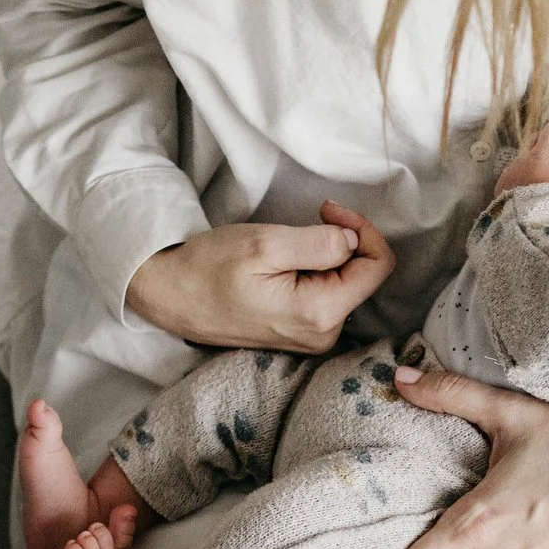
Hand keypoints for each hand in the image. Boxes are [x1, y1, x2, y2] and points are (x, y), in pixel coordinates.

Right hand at [125, 202, 394, 352]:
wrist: (170, 295)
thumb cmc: (210, 267)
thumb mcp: (266, 244)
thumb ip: (320, 243)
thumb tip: (355, 242)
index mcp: (320, 314)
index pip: (378, 266)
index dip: (363, 229)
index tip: (328, 210)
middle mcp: (323, 335)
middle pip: (364, 277)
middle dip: (347, 241)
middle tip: (314, 216)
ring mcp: (311, 338)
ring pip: (346, 285)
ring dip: (329, 255)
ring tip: (292, 241)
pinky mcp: (298, 333)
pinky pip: (327, 296)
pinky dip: (318, 271)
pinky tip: (288, 262)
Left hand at [494, 121, 548, 197]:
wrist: (523, 228)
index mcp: (540, 154)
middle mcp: (521, 159)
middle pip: (536, 138)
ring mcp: (509, 172)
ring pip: (525, 157)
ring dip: (538, 159)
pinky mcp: (501, 185)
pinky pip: (515, 172)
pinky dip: (526, 174)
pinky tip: (535, 187)